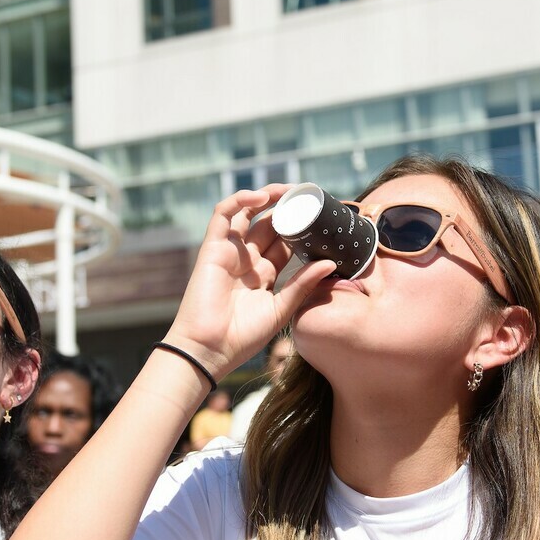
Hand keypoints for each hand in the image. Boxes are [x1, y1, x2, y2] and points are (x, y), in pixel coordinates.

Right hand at [162, 187, 336, 377]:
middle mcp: (247, 261)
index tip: (322, 218)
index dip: (301, 228)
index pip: (286, 243)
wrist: (209, 349)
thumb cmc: (242, 337)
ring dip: (266, 197)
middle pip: (269, 225)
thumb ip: (302, 285)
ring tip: (288, 189)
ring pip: (248, 213)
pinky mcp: (212, 248)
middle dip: (288, 208)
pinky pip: (223, 215)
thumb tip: (329, 263)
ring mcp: (229, 252)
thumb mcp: (280, 309)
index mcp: (263, 276)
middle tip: (308, 195)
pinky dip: (240, 200)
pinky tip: (261, 198)